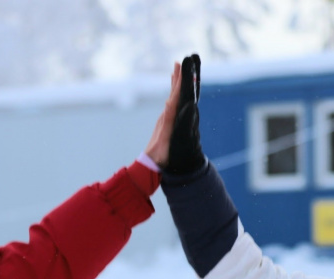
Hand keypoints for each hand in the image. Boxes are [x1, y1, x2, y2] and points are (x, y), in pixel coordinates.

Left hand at [146, 53, 203, 173]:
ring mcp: (166, 118)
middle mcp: (166, 115)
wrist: (152, 162)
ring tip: (177, 70)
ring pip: (172, 96)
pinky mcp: (166, 122)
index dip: (179, 83)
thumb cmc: (161, 154)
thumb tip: (169, 106)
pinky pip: (172, 103)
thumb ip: (167, 123)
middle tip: (179, 62)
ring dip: (175, 83)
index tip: (181, 69)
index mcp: (168, 117)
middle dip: (177, 78)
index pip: (174, 96)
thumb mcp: (165, 139)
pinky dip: (174, 94)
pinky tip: (175, 91)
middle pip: (173, 93)